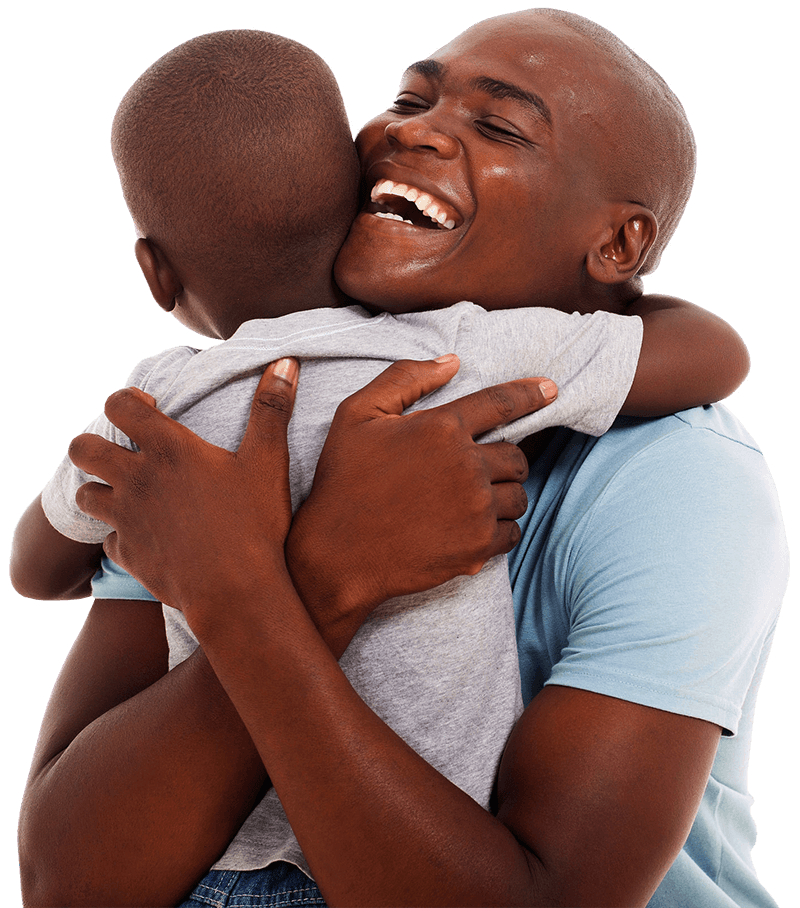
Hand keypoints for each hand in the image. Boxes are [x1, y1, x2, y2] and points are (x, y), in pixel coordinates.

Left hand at [69, 358, 299, 613]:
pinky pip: (108, 540)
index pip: (120, 406)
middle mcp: (137, 480)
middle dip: (94, 443)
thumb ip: (272, 408)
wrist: (236, 592)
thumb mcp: (268, 460)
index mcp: (168, 450)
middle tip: (123, 451)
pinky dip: (121, 536)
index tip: (146, 408)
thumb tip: (285, 362)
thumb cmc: (255, 523)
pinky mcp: (127, 555)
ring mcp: (126, 520)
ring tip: (128, 494)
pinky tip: (145, 538)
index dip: (126, 401)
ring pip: (86, 495)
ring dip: (101, 489)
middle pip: (83, 448)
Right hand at [286, 355, 556, 642]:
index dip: (530, 393)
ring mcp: (476, 508)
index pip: (501, 403)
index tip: (551, 389)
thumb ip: (404, 379)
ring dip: (502, 496)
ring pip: (519, 495)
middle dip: (502, 460)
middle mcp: (467, 465)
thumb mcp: (357, 414)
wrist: (338, 554)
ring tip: (468, 503)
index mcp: (441, 427)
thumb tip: (452, 362)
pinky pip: (513, 532)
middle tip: (474, 471)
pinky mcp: (478, 546)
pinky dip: (500, 530)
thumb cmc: (344, 481)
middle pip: (516, 455)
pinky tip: (470, 529)